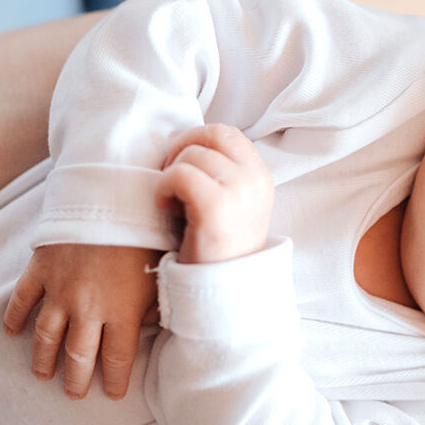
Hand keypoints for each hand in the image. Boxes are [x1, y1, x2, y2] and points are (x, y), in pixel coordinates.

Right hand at [3, 244, 159, 399]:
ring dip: (43, 360)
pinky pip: (21, 300)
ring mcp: (59, 289)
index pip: (117, 360)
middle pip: (78, 356)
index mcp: (122, 311)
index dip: (114, 382)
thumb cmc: (147, 231)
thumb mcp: (163, 271)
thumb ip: (156, 303)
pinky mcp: (40, 268)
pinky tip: (12, 332)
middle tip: (74, 394)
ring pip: (46, 337)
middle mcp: (88, 308)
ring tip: (43, 375)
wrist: (112, 193)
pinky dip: (15, 318)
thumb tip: (151, 324)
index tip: (112, 394)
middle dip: (75, 381)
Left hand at [155, 124, 273, 263]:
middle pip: (210, 134)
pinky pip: (179, 173)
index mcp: (261, 176)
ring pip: (192, 153)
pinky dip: (163, 187)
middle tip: (170, 177)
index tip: (182, 165)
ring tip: (172, 202)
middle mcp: (256, 180)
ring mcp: (239, 191)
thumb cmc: (217, 248)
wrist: (224, 292)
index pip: (227, 133)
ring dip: (170, 173)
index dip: (197, 140)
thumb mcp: (233, 204)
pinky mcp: (216, 206)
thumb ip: (222, 172)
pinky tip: (165, 207)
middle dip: (182, 149)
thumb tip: (187, 143)